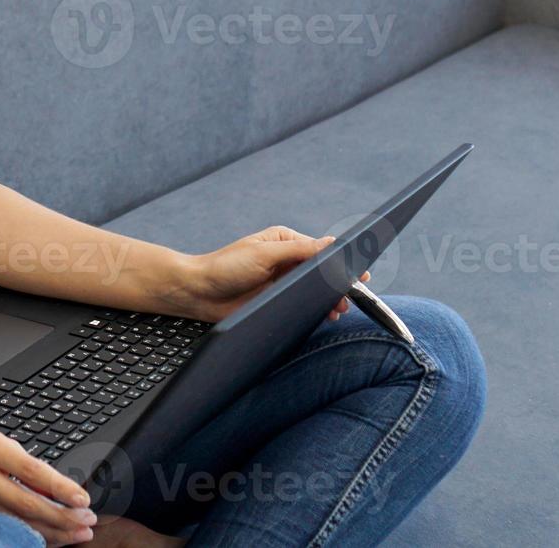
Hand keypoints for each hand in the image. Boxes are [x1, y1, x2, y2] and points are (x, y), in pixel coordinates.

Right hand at [0, 421, 97, 544]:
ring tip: (77, 534)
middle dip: (63, 516)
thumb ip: (22, 463)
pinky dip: (27, 537)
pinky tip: (48, 539)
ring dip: (51, 531)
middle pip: (27, 503)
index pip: (32, 471)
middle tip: (88, 521)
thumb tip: (57, 488)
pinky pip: (2, 531)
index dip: (61, 488)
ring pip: (16, 523)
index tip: (83, 499)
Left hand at [166, 225, 371, 323]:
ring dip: (328, 299)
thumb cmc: (225, 267)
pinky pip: (303, 305)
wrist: (198, 293)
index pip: (320, 249)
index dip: (340, 261)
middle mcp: (286, 260)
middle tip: (350, 297)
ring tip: (338, 310)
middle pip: (321, 271)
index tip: (359, 272)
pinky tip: (323, 316)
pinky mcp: (277, 301)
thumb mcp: (264, 254)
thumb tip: (331, 244)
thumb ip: (299, 250)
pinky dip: (315, 310)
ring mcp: (282, 281)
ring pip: (315, 290)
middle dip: (337, 284)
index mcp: (284, 241)